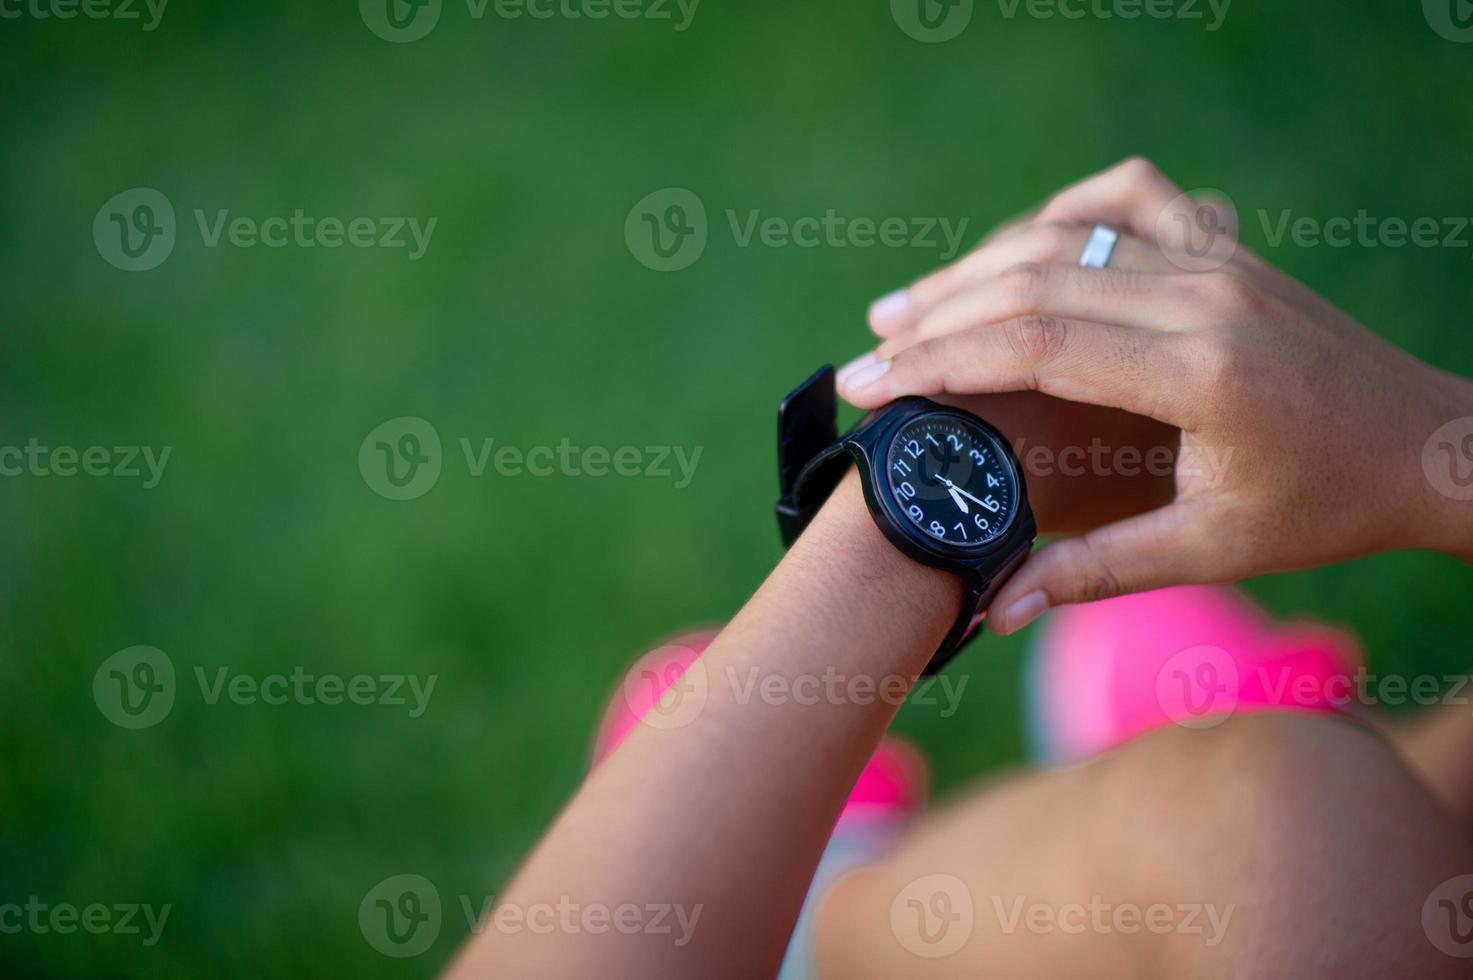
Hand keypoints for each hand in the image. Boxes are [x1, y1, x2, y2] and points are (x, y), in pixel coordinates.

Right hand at [838, 157, 1472, 633]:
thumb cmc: (1326, 508)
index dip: (939, 361)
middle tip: (863, 355)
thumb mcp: (1212, 550)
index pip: (1035, 341)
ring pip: (1069, 232)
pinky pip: (1130, 196)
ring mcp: (1219, 257)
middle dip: (934, 318)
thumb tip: (994, 610)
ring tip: (904, 305)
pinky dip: (1062, 209)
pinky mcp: (1226, 245)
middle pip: (1035, 278)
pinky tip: (1016, 243)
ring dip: (977, 265)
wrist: (1425, 446)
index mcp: (1200, 372)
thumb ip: (1096, 572)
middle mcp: (1206, 295)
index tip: (869, 383)